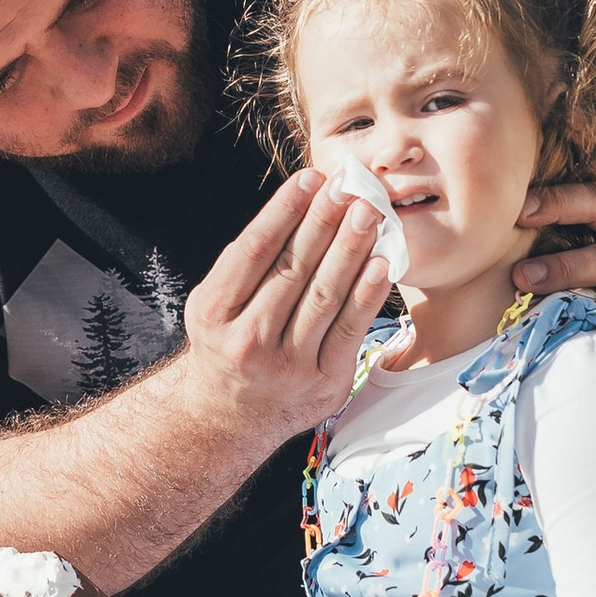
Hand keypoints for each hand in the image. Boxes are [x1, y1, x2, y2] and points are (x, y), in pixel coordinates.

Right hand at [179, 170, 393, 446]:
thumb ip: (249, 262)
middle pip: (294, 270)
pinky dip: (368, 294)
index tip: (311, 179)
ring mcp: (288, 366)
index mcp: (214, 312)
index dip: (284, 210)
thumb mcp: (217, 302)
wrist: (228, 417)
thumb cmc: (228, 341)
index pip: (254, 251)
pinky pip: (350, 329)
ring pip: (326, 296)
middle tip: (350, 188)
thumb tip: (302, 202)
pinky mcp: (324, 383)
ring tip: (370, 214)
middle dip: (325, 223)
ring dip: (351, 250)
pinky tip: (381, 263)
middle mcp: (248, 340)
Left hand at [516, 139, 595, 330]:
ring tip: (523, 277)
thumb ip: (559, 183)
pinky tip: (587, 309)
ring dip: (564, 267)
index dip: (584, 136)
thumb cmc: (592, 254)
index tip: (562, 115)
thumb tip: (535, 120)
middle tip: (518, 213)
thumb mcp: (578, 220)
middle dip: (558, 205)